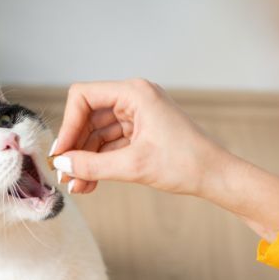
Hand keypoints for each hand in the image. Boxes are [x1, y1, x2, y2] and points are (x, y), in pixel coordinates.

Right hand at [51, 78, 227, 195]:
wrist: (217, 177)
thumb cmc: (186, 164)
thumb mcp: (133, 166)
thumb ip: (93, 165)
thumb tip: (62, 164)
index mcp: (135, 93)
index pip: (84, 96)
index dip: (68, 124)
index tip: (61, 153)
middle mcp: (135, 98)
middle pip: (89, 117)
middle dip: (76, 147)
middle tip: (66, 175)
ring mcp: (139, 115)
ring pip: (98, 134)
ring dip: (86, 159)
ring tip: (77, 186)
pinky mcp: (143, 132)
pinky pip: (111, 144)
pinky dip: (100, 162)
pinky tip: (90, 183)